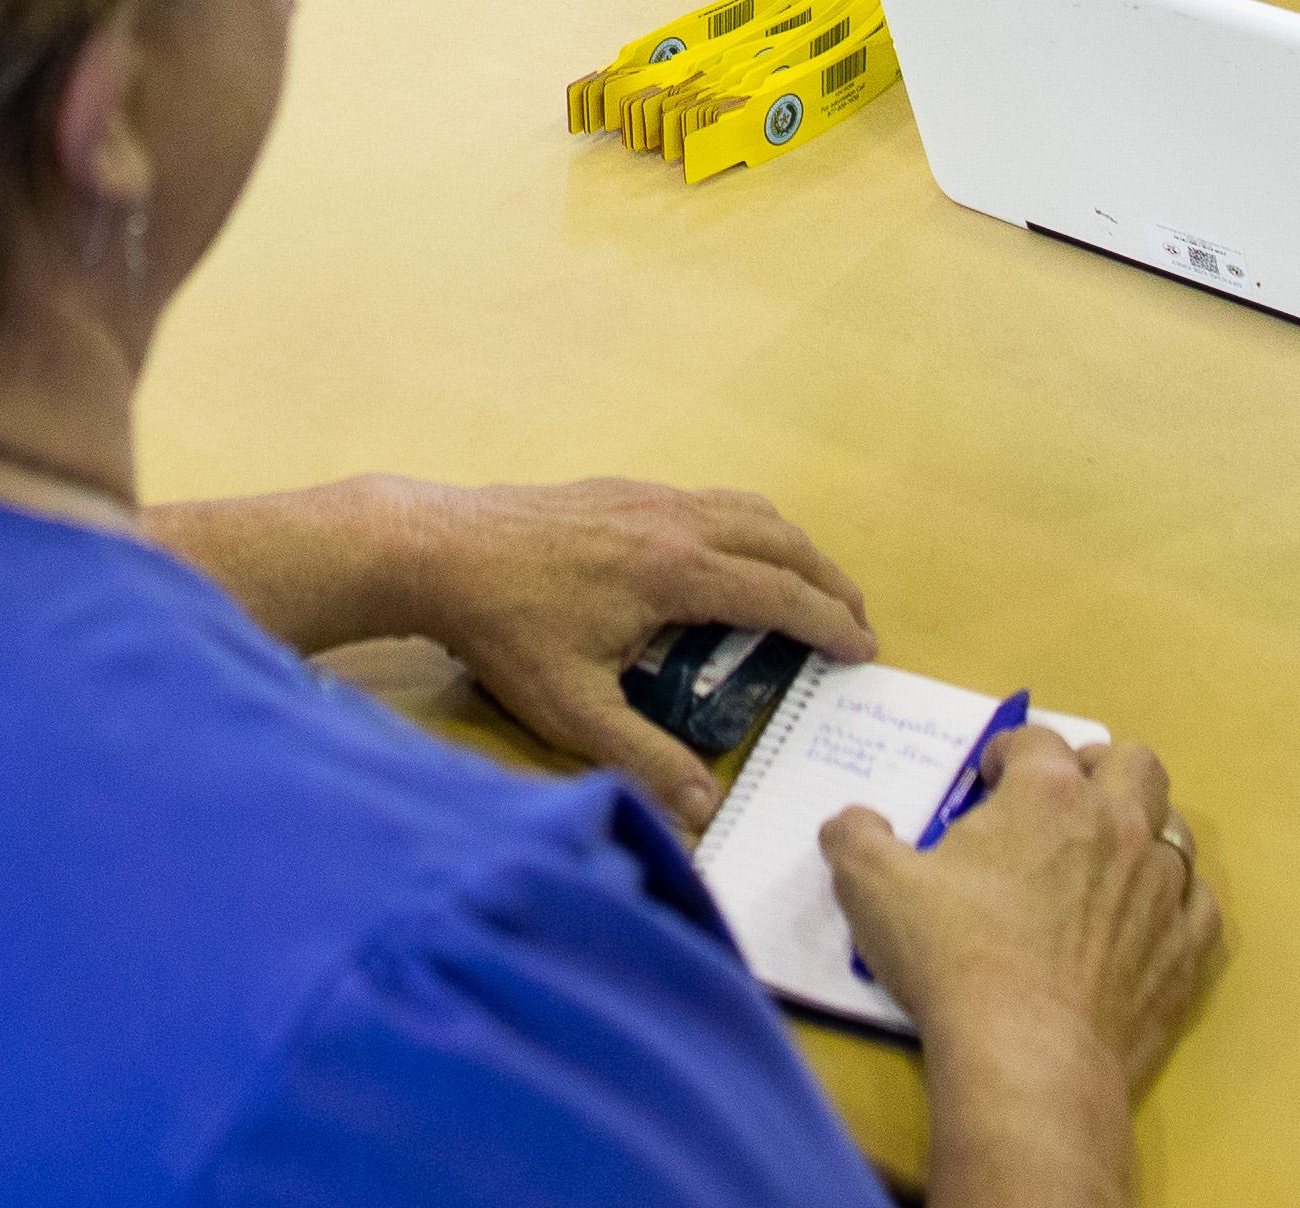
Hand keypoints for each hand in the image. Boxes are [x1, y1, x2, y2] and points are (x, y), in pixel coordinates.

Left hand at [384, 478, 877, 828]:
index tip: (864, 649)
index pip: (781, 593)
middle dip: (828, 580)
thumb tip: (706, 811)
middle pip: (780, 541)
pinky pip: (708, 499)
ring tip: (809, 585)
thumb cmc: (503, 629)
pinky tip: (729, 557)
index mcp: (676, 571)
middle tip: (855, 621)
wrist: (436, 548)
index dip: (830, 623)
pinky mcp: (619, 489)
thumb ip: (644, 760)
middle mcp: (674, 521)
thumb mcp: (573, 709)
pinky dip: (746, 526)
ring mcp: (646, 496)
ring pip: (746, 509)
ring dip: (790, 546)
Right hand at [828, 725, 1219, 1184]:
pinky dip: (1174, 905)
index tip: (988, 780)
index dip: (1007, 754)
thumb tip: (849, 822)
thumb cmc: (953, 960)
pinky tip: (1144, 924)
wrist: (1028, 1059)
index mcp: (1048, 794)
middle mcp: (1118, 824)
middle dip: (1097, 770)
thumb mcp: (872, 887)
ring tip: (1105, 864)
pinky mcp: (1185, 951)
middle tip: (1061, 803)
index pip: (1036, 742)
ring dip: (1142, 833)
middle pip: (1131, 762)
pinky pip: (1199, 905)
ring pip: (1174, 829)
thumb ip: (855, 838)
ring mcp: (1162, 888)